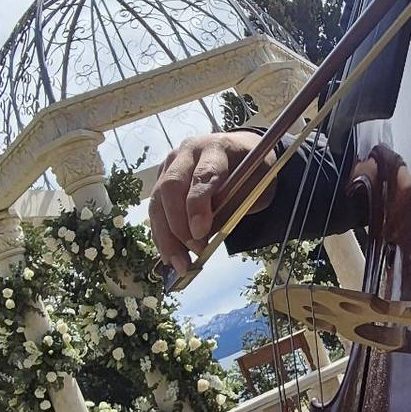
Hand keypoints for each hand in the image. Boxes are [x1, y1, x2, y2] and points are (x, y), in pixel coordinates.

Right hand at [148, 131, 275, 275]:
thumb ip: (231, 206)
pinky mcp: (161, 178)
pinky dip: (161, 233)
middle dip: (178, 225)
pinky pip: (156, 208)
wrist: (242, 153)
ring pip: (158, 200)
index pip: (203, 175)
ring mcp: (171, 164)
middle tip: (192, 253)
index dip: (198, 206)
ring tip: (178, 263)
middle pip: (171, 187)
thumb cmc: (252, 171)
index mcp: (217, 147)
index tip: (200, 234)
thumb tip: (201, 236)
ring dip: (166, 236)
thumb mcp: (255, 186)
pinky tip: (169, 254)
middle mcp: (188, 151)